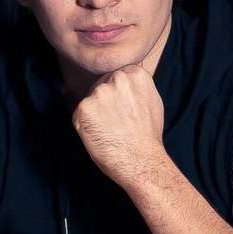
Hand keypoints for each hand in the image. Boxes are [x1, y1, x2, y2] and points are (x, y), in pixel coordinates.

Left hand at [72, 65, 165, 185]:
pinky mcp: (85, 107)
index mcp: (135, 73)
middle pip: (102, 87)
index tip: (125, 112)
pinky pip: (79, 115)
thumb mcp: (152, 101)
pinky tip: (101, 135)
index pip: (116, 79)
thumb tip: (128, 79)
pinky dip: (84, 126)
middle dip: (105, 104)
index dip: (118, 98)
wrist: (141, 160)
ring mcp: (100, 91)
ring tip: (111, 130)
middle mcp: (118, 78)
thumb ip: (137, 86)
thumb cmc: (148, 136)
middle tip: (118, 124)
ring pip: (90, 101)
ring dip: (95, 115)